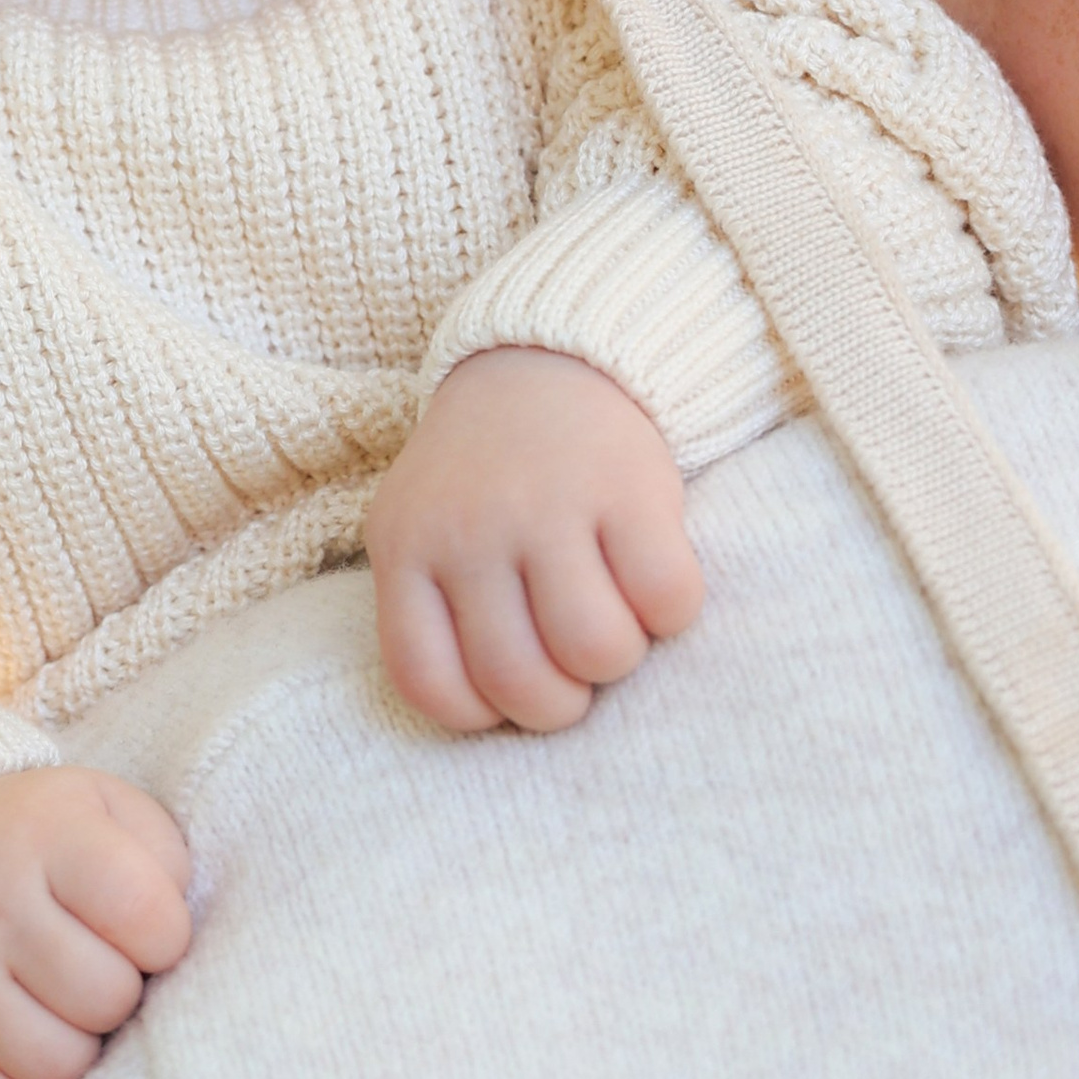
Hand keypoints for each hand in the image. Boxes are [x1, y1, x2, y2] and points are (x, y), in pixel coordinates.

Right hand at [0, 765, 192, 1078]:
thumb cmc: (49, 847)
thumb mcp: (113, 815)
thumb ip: (165, 862)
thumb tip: (182, 950)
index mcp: (47, 835)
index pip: (153, 922)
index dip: (166, 938)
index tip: (139, 928)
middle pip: (109, 1000)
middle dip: (122, 994)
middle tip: (94, 968)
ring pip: (60, 1065)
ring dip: (78, 1046)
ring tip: (60, 1006)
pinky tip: (18, 1043)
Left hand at [366, 346, 704, 735]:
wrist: (546, 361)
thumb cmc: (486, 476)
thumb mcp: (424, 528)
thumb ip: (434, 609)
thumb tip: (494, 716)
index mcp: (407, 547)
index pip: (429, 682)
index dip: (482, 713)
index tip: (509, 691)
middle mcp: (469, 529)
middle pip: (521, 682)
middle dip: (562, 702)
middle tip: (573, 666)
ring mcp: (548, 506)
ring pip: (597, 651)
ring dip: (619, 657)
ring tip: (613, 619)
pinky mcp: (628, 488)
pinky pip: (666, 600)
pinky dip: (672, 612)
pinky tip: (652, 581)